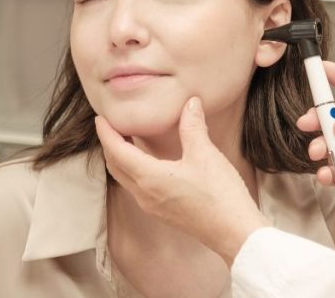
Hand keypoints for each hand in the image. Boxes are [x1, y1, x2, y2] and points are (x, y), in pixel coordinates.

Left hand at [95, 96, 269, 265]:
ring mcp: (152, 206)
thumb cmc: (219, 195)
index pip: (117, 151)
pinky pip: (137, 188)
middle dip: (110, 145)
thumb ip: (193, 127)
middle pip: (115, 166)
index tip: (101, 118)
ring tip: (126, 141)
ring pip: (125, 179)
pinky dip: (133, 171)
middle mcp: (144, 194)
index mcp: (149, 177)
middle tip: (111, 126)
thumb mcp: (205, 155)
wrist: (233, 232)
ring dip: (121, 160)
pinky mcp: (163, 212)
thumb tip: (190, 103)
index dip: (106, 133)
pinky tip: (148, 164)